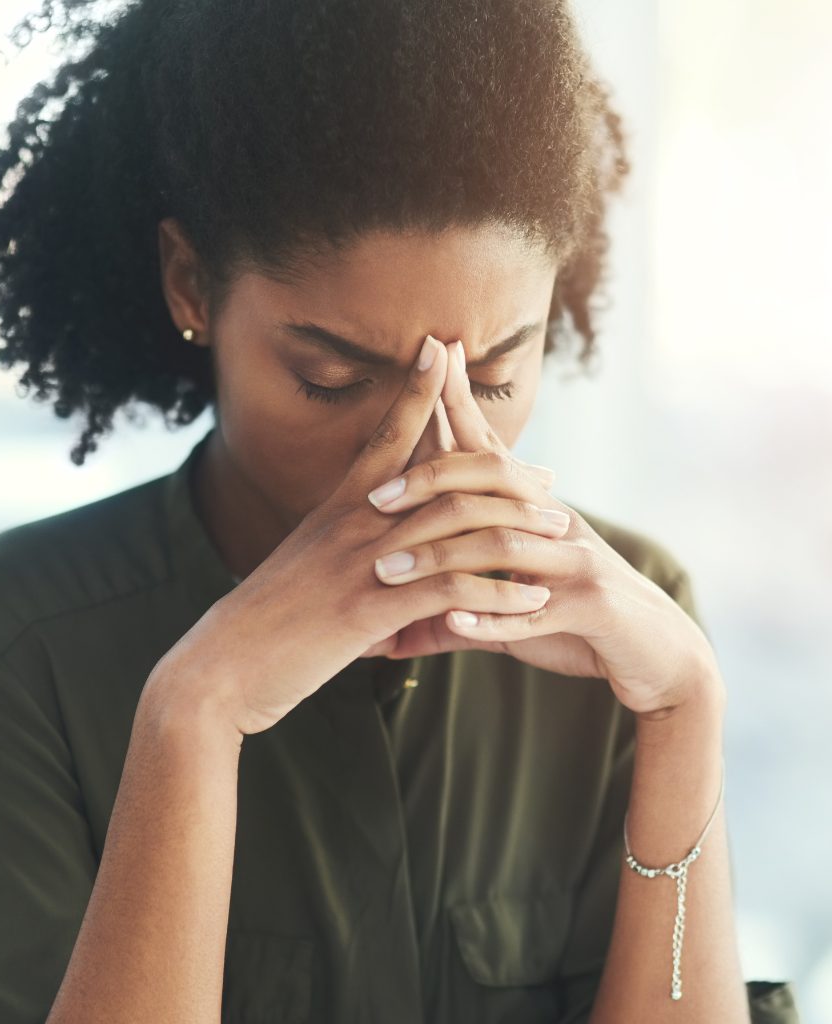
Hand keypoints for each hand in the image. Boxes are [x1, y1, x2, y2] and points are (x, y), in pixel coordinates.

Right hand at [167, 334, 567, 736]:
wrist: (222, 664)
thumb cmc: (265, 618)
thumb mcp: (304, 563)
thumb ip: (341, 542)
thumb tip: (370, 541)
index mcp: (339, 507)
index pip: (383, 433)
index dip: (415, 388)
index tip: (442, 348)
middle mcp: (354, 523)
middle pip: (444, 476)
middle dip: (504, 471)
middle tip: (548, 478)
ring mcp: (363, 564)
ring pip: (458, 529)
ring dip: (518, 531)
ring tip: (560, 535)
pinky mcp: (370, 610)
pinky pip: (451, 592)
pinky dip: (498, 595)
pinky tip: (532, 602)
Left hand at [361, 339, 722, 719]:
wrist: (661, 653)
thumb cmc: (578, 625)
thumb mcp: (512, 610)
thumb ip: (456, 612)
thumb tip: (393, 634)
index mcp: (536, 513)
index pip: (490, 452)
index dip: (461, 406)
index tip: (432, 358)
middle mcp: (557, 524)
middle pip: (492, 482)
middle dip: (430, 482)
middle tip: (374, 498)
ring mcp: (577, 562)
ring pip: (503, 545)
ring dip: (441, 559)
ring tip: (389, 573)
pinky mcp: (594, 606)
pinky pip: (536, 610)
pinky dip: (492, 616)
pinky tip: (452, 618)